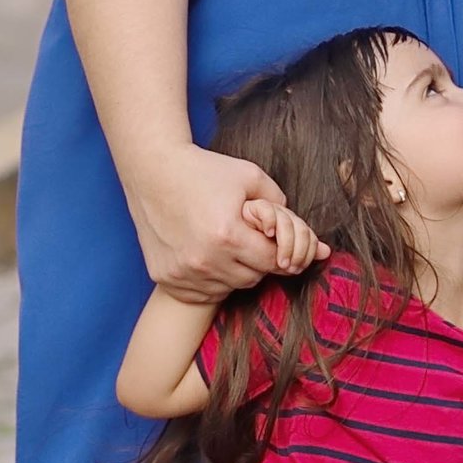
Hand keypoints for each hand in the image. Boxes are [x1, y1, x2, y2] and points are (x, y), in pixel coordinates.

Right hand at [131, 144, 324, 300]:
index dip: (282, 252)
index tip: (276, 242)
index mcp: (228, 236)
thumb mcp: (251, 177)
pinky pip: (202, 292)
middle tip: (248, 237)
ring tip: (225, 242)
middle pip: (253, 277)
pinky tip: (206, 254)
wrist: (153, 170)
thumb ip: (281, 206)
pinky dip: (210, 279)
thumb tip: (309, 239)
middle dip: (258, 259)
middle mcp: (204, 261)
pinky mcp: (166, 278)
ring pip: (229, 287)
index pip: (274, 262)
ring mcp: (183, 273)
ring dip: (235, 270)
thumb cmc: (204, 170)